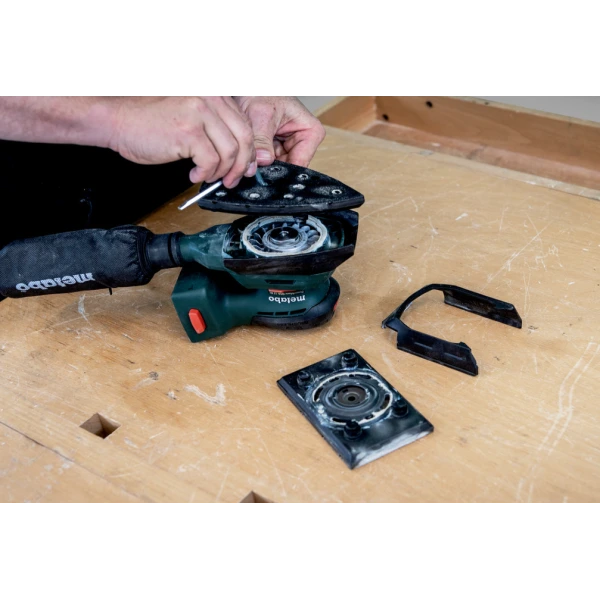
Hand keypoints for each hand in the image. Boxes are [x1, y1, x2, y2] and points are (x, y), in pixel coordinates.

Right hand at [109, 97, 256, 187]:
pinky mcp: (188, 131)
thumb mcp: (190, 116)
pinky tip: (193, 174)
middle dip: (241, 165)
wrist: (116, 119)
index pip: (244, 124)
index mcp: (213, 93)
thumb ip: (215, 128)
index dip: (247, 151)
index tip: (244, 167)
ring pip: (230, 152)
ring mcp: (199, 112)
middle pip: (244, 138)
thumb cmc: (148, 120)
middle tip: (232, 180)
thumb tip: (240, 156)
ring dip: (222, 172)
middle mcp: (209, 97)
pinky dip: (205, 173)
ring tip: (208, 177)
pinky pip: (211, 161)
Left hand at [233, 97, 325, 167]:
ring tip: (249, 158)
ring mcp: (289, 147)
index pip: (300, 162)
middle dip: (270, 169)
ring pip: (276, 167)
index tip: (265, 175)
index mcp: (311, 132)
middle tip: (253, 168)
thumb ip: (261, 139)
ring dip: (262, 166)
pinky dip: (258, 162)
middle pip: (288, 168)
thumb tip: (263, 161)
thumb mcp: (261, 115)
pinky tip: (250, 157)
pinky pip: (268, 163)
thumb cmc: (262, 92)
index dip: (282, 171)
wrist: (250, 87)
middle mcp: (303, 142)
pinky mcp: (277, 150)